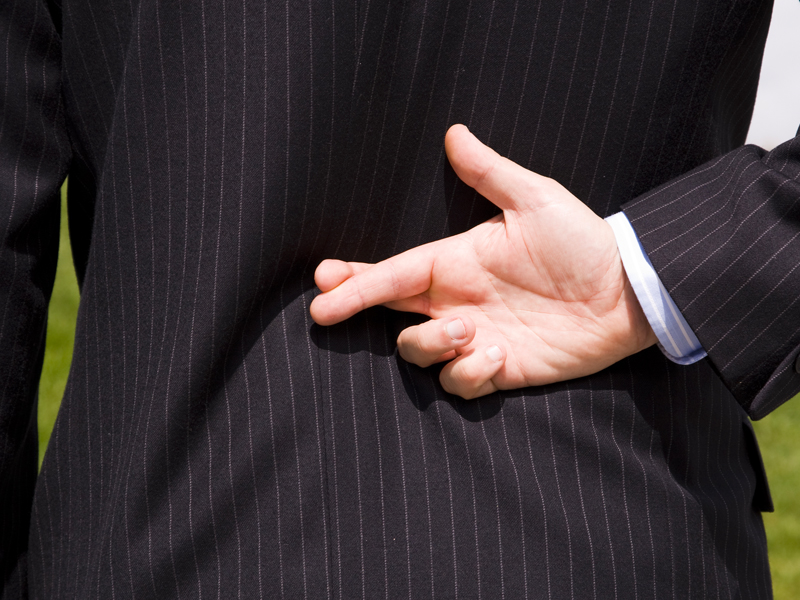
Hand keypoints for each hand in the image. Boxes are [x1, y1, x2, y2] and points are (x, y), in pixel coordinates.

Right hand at [310, 124, 655, 398]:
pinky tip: (499, 356)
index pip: (394, 271)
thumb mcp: (536, 200)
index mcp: (458, 262)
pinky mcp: (498, 368)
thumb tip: (455, 132)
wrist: (626, 293)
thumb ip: (491, 173)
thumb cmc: (582, 243)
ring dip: (432, 344)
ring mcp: (476, 337)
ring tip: (469, 329)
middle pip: (391, 310)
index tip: (321, 281)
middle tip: (326, 311)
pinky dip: (470, 373)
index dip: (355, 278)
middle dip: (355, 308)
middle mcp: (458, 300)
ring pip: (420, 352)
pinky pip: (461, 383)